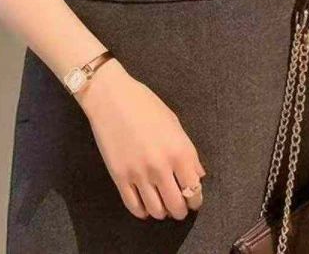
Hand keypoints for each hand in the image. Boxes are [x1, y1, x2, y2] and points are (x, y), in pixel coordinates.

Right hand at [75, 59, 206, 219]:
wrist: (111, 97)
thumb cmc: (144, 104)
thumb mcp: (173, 122)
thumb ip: (188, 152)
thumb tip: (198, 175)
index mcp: (179, 151)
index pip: (194, 190)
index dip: (195, 199)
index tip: (193, 199)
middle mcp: (161, 166)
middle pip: (176, 206)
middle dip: (180, 209)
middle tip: (178, 205)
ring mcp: (139, 174)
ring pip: (156, 211)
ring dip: (162, 211)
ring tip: (162, 203)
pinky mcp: (119, 177)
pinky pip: (134, 207)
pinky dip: (143, 211)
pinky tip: (145, 204)